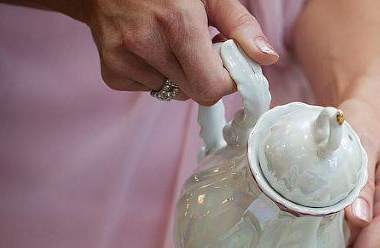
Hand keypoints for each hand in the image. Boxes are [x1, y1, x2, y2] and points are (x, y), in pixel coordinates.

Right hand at [79, 0, 279, 103]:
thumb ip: (240, 25)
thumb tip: (267, 58)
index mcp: (177, 22)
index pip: (213, 87)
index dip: (226, 78)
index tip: (224, 59)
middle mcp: (147, 43)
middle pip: (196, 93)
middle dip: (205, 76)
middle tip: (197, 48)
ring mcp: (125, 59)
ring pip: (174, 93)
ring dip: (180, 75)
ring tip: (168, 43)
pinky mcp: (112, 71)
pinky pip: (150, 90)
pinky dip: (155, 75)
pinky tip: (148, 48)